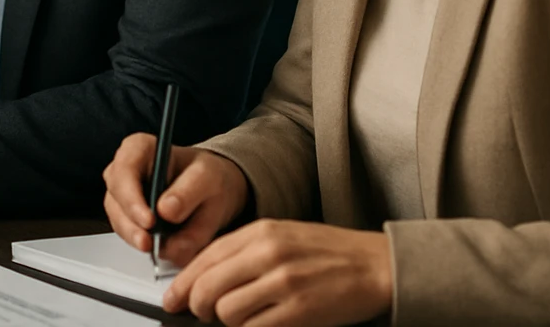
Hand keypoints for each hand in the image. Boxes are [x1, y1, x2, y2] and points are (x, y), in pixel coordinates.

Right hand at [103, 135, 249, 266]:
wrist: (211, 190)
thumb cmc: (206, 175)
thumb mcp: (207, 177)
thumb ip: (189, 192)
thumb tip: (166, 212)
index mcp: (140, 149)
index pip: (124, 169)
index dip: (131, 195)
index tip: (149, 220)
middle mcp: (125, 170)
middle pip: (115, 196)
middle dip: (130, 222)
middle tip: (148, 242)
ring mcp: (123, 195)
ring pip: (117, 218)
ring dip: (133, 235)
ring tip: (153, 248)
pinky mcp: (128, 217)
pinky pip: (127, 232)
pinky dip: (139, 242)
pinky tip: (156, 247)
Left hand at [164, 219, 391, 325]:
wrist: (375, 265)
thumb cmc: (329, 252)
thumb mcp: (282, 236)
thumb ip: (244, 252)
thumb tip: (204, 276)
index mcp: (261, 232)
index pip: (206, 257)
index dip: (184, 282)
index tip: (174, 297)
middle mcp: (268, 254)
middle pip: (208, 287)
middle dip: (198, 306)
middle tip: (204, 313)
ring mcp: (283, 283)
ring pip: (227, 312)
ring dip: (228, 321)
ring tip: (243, 316)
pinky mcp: (298, 311)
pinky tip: (261, 323)